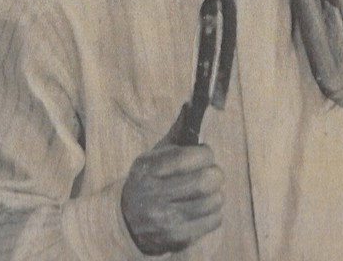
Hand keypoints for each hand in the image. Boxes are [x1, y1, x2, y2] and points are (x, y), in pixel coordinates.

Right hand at [120, 106, 223, 255]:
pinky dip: (214, 212)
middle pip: (204, 182)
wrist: (127, 221)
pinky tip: (202, 209)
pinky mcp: (177, 237)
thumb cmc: (149, 180)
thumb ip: (176, 133)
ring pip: (213, 201)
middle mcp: (154, 195)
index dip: (204, 154)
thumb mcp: (154, 156)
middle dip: (214, 174)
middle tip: (210, 173)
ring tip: (205, 192)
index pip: (187, 157)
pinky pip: (214, 220)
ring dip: (216, 194)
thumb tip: (192, 105)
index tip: (204, 154)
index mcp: (148, 169)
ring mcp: (166, 219)